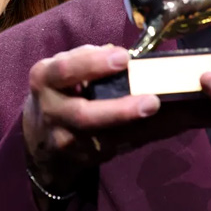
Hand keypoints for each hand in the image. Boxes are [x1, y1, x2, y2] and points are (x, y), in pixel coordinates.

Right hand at [22, 44, 159, 194]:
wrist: (39, 137)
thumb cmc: (60, 89)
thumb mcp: (63, 68)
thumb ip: (88, 58)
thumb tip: (118, 52)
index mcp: (45, 80)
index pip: (65, 71)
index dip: (93, 64)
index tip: (124, 58)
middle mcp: (52, 112)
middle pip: (84, 115)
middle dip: (119, 110)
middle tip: (152, 102)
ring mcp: (67, 140)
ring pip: (105, 138)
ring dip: (139, 128)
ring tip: (168, 115)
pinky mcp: (85, 158)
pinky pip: (119, 147)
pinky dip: (145, 136)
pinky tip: (171, 125)